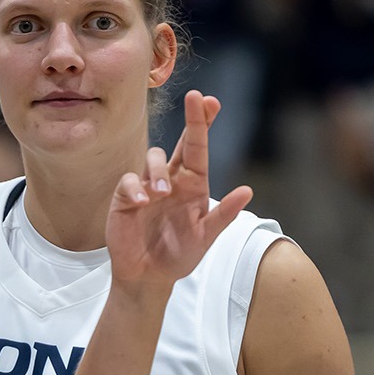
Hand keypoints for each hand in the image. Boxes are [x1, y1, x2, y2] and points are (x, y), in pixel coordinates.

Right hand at [106, 90, 249, 292]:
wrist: (149, 276)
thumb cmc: (179, 255)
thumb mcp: (205, 237)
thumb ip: (224, 215)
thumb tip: (247, 191)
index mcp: (194, 186)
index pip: (199, 149)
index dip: (203, 123)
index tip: (210, 101)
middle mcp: (172, 180)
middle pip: (180, 142)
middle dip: (191, 119)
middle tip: (196, 98)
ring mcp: (148, 186)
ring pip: (154, 157)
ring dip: (159, 171)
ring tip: (162, 194)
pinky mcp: (126, 197)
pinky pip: (129, 181)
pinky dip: (135, 188)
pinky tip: (142, 202)